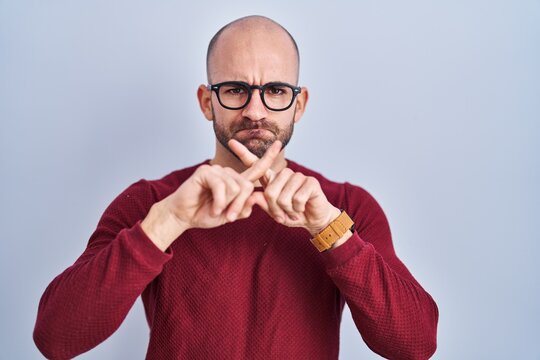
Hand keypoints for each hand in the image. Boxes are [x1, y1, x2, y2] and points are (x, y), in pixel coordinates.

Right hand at [164, 140, 282, 229]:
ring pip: (235, 187)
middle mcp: (228, 173)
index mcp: (236, 181)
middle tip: (230, 217)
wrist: (184, 217)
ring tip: (216, 211)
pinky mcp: (205, 172)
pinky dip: (218, 202)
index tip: (279, 144)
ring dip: (227, 205)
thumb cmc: (205, 214)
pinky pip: (221, 187)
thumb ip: (243, 208)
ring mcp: (216, 170)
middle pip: (247, 186)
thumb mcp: (230, 215)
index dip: (268, 157)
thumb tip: (255, 197)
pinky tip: (212, 208)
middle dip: (239, 204)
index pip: (256, 168)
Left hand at [228, 139, 340, 235]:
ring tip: (294, 210)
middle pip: (270, 191)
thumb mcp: (275, 213)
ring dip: (288, 210)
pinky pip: (297, 199)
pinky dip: (298, 209)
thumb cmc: (292, 215)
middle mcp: (284, 174)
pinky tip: (303, 207)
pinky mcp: (310, 181)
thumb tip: (252, 196)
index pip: (256, 165)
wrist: (314, 220)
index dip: (244, 154)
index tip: (231, 142)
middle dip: (276, 209)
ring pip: (283, 197)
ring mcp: (297, 176)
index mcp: (272, 180)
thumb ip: (264, 204)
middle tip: (284, 214)